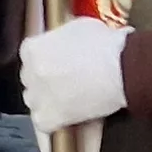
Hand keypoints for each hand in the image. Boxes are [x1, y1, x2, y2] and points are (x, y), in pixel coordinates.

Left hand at [19, 18, 131, 134]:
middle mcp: (29, 72)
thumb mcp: (77, 28)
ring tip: (69, 100)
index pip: (30, 56)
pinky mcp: (47, 118)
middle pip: (31, 79)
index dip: (46, 61)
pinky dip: (54, 122)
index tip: (57, 65)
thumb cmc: (105, 46)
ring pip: (34, 101)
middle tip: (65, 83)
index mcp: (32, 49)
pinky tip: (68, 116)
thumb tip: (65, 42)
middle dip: (45, 81)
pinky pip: (43, 123)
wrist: (122, 69)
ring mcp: (37, 96)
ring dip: (47, 101)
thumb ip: (61, 37)